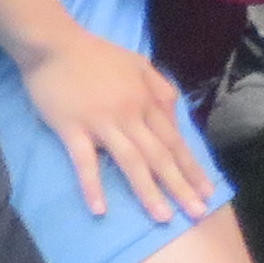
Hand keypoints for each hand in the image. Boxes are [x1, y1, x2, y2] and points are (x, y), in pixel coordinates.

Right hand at [17, 24, 213, 227]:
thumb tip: (175, 115)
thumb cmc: (97, 55)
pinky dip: (93, 185)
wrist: (56, 44)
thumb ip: (160, 89)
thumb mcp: (140, 64)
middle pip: (160, 156)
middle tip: (198, 213)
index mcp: (148, 102)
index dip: (192, 168)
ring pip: (131, 162)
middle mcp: (132, 114)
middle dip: (181, 186)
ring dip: (148, 191)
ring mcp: (103, 122)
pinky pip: (85, 162)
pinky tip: (100, 210)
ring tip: (163, 218)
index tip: (207, 192)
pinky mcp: (73, 128)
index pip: (175, 142)